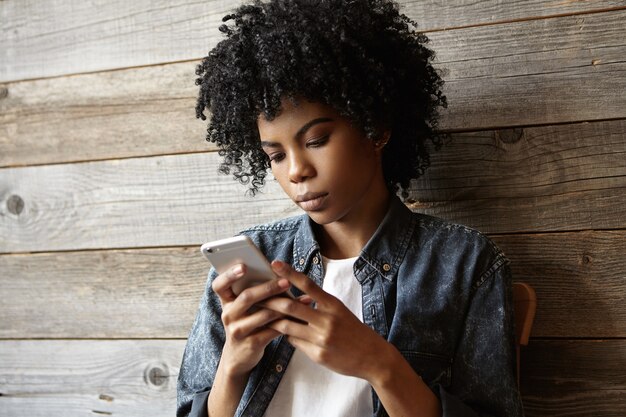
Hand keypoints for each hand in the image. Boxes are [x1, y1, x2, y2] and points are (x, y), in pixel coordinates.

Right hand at [212, 264, 292, 376]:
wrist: (238, 358)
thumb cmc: (245, 324)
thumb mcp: (243, 309)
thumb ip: (254, 293)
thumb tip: (279, 272)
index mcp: (226, 302)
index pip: (219, 285)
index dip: (229, 275)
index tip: (244, 266)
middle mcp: (228, 315)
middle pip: (246, 297)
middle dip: (268, 288)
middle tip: (286, 282)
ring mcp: (238, 330)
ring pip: (263, 314)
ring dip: (284, 306)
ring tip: (301, 299)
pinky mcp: (251, 344)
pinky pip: (272, 330)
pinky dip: (288, 322)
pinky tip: (300, 317)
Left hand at [259, 260, 390, 380]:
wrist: (372, 357)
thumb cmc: (354, 330)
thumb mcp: (340, 311)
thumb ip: (319, 304)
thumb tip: (294, 300)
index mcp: (333, 304)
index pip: (307, 284)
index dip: (289, 272)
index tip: (274, 263)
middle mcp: (327, 320)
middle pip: (291, 306)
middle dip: (271, 300)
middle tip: (256, 295)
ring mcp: (321, 338)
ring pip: (287, 326)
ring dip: (273, 320)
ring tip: (262, 314)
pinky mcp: (318, 354)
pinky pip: (294, 342)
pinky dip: (287, 336)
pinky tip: (282, 333)